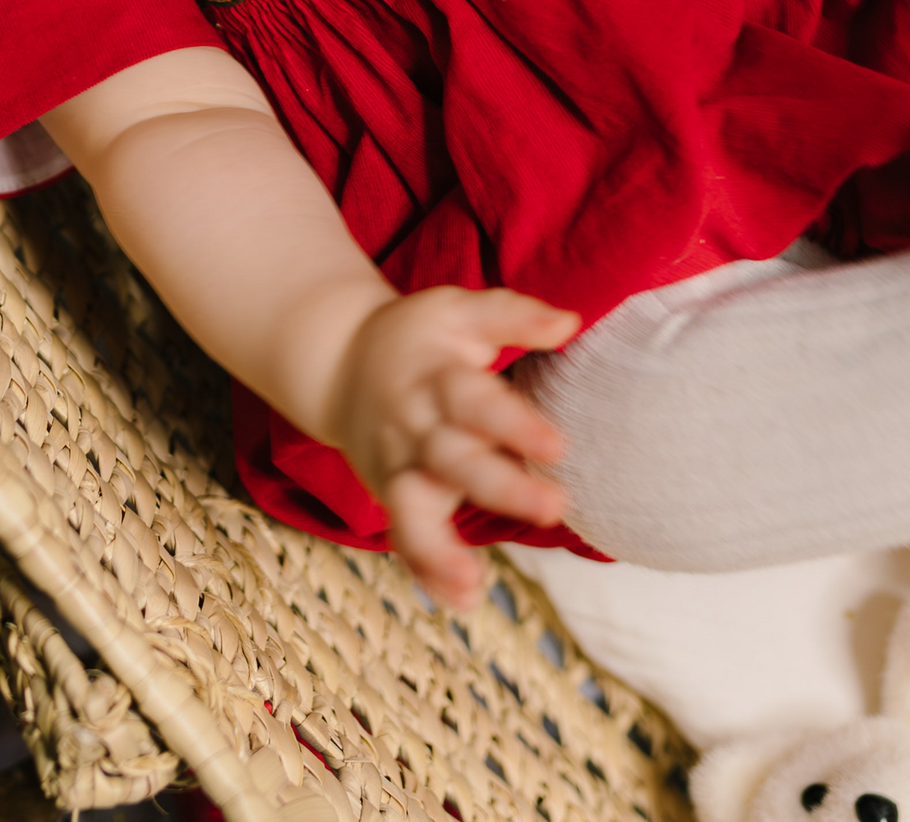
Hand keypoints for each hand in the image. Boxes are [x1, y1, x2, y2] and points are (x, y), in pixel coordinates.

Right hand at [322, 287, 579, 606]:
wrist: (338, 363)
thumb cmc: (417, 338)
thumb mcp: (456, 309)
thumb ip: (511, 314)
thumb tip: (571, 321)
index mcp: (434, 376)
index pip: (473, 400)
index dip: (512, 423)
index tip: (559, 447)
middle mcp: (413, 426)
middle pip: (452, 461)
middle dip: (499, 488)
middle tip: (553, 508)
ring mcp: (398, 468)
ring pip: (411, 511)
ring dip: (439, 550)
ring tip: (472, 583)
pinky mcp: (393, 499)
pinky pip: (404, 540)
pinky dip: (428, 573)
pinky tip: (465, 600)